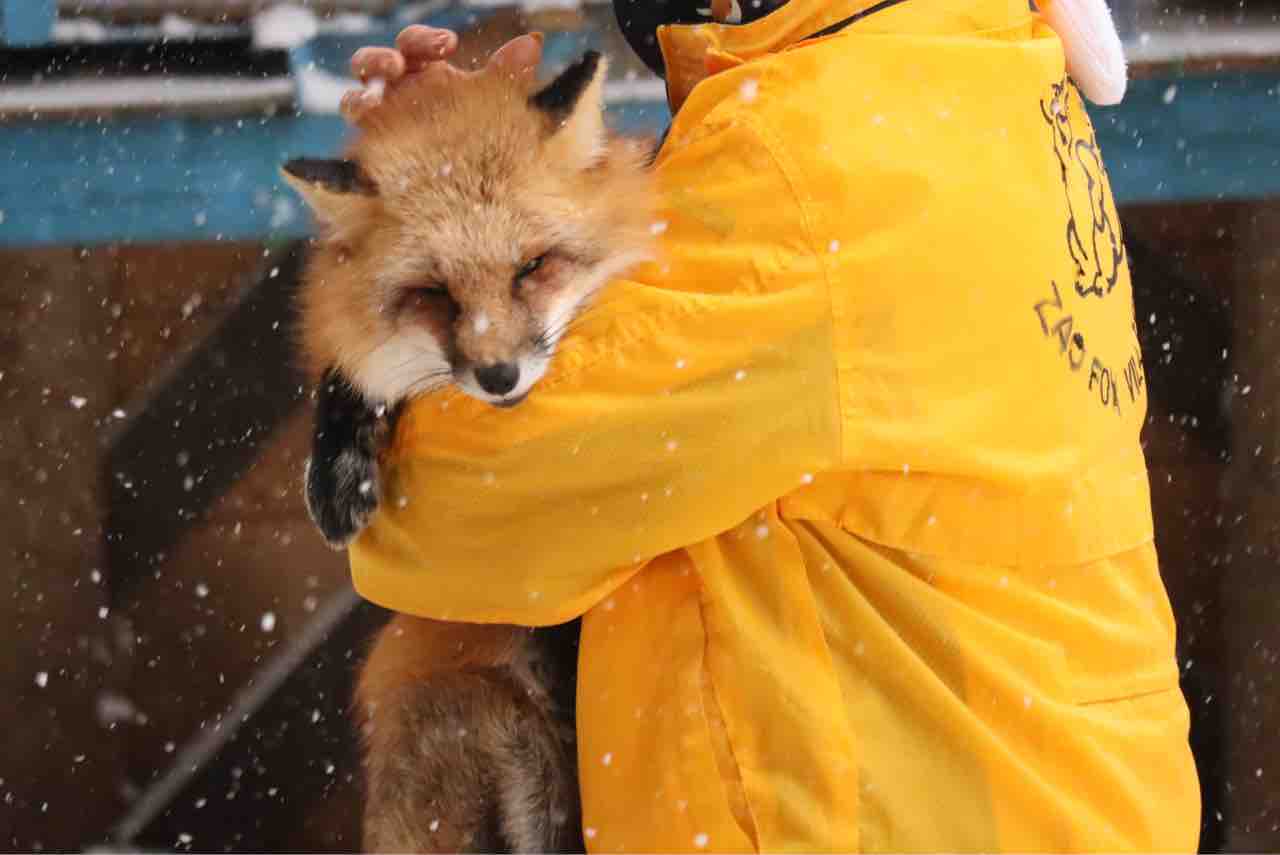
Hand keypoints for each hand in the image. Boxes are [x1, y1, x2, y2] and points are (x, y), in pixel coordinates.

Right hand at [341, 25, 544, 122]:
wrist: (474, 195)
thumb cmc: (483, 142)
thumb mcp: (498, 104)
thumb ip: (508, 72)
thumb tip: (532, 43)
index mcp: (425, 74)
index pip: (415, 44)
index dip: (426, 39)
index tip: (449, 44)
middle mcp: (399, 90)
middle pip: (378, 60)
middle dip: (387, 55)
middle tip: (402, 63)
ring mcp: (382, 114)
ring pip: (359, 83)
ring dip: (369, 73)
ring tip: (387, 78)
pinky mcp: (373, 137)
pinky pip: (355, 113)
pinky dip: (358, 104)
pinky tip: (369, 106)